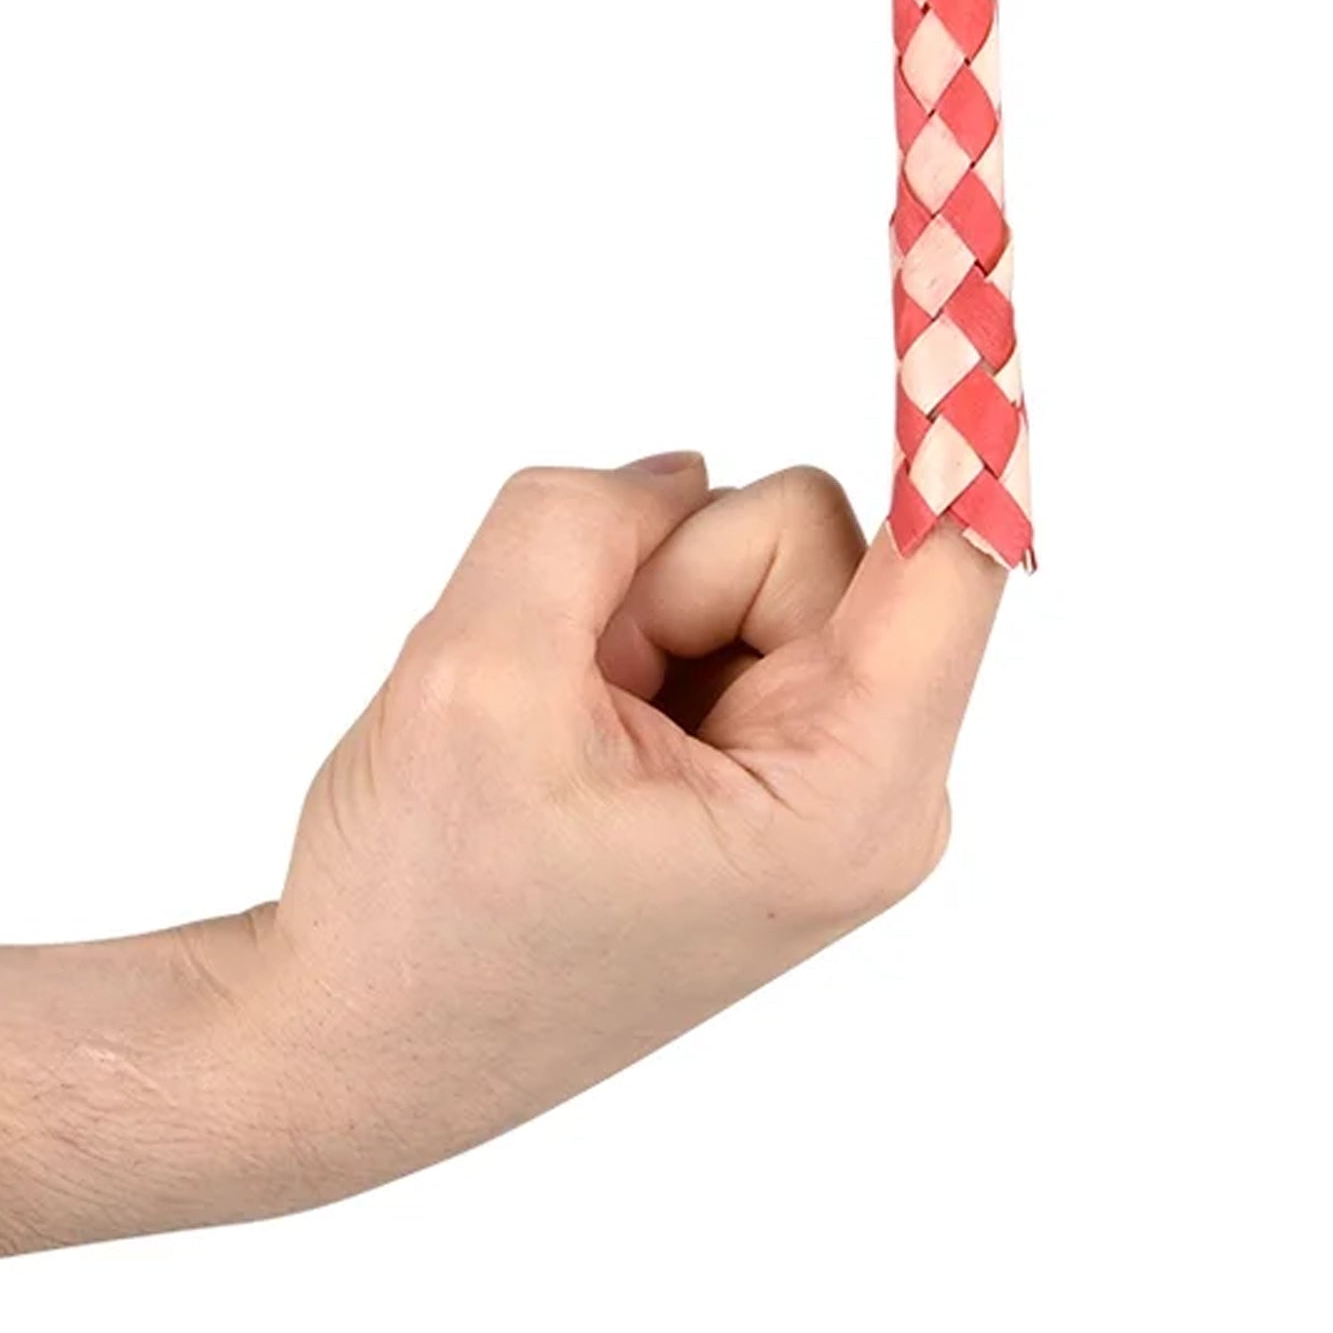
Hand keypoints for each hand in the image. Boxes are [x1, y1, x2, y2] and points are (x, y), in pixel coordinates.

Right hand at [195, 452, 1003, 1201]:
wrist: (345, 1048)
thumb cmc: (417, 907)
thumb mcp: (478, 671)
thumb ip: (593, 518)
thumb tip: (682, 471)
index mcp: (847, 797)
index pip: (954, 565)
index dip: (961, 419)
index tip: (987, 285)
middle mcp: (864, 788)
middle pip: (808, 534)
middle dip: (665, 573)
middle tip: (568, 699)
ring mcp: (810, 773)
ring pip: (740, 555)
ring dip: (623, 607)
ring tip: (553, 731)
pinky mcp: (754, 757)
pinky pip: (704, 601)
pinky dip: (616, 632)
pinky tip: (565, 736)